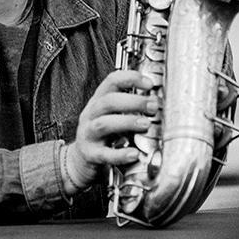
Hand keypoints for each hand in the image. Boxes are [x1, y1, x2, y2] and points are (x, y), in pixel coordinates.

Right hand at [64, 69, 157, 191]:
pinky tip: (134, 154)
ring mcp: (88, 134)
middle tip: (153, 106)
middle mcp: (91, 115)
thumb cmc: (103, 135)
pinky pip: (104, 154)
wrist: (81, 160)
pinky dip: (120, 154)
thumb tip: (158, 101)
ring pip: (103, 124)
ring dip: (127, 122)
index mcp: (98, 101)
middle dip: (133, 101)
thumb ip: (130, 107)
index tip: (149, 83)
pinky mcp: (90, 154)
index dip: (130, 78)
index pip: (111, 82)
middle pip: (108, 102)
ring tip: (145, 125)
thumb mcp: (112, 115)